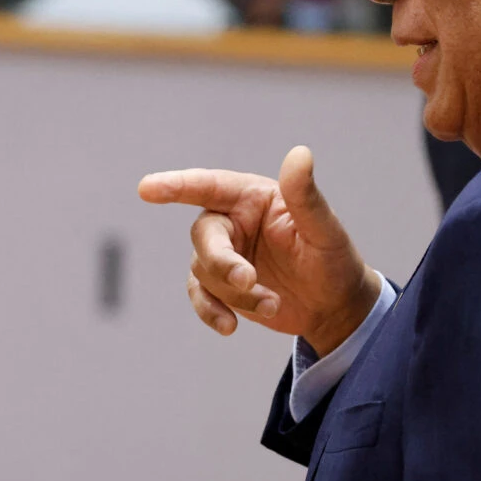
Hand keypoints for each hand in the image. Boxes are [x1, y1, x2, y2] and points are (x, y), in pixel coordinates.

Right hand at [139, 145, 380, 355]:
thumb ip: (306, 195)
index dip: (175, 185)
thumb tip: (300, 153)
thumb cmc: (333, 258)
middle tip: (247, 281)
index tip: (146, 189)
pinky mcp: (220, 286)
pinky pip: (200, 296)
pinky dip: (210, 312)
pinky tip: (230, 327)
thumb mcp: (324, 229)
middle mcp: (232, 221)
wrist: (334, 305)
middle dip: (221, 261)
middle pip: (204, 235)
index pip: (208, 186)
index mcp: (252, 197)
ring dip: (236, 294)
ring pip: (205, 270)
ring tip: (273, 304)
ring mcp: (224, 254)